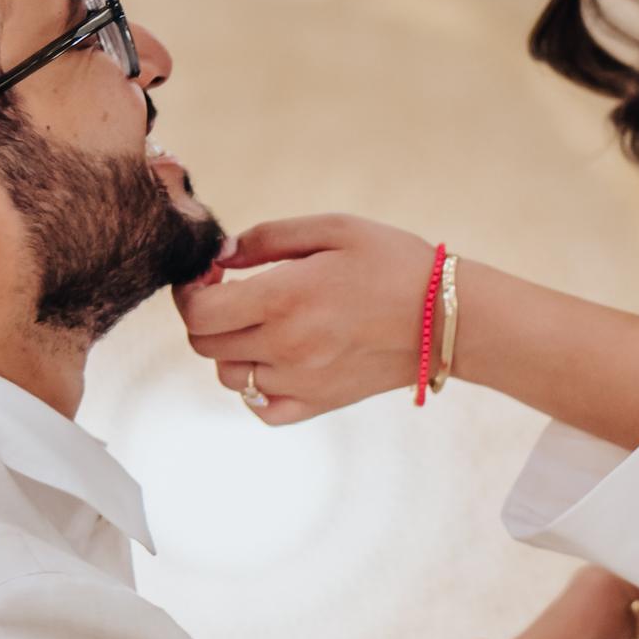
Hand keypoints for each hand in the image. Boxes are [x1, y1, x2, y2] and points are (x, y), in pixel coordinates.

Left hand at [185, 215, 435, 424]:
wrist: (447, 318)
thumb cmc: (394, 262)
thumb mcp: (334, 228)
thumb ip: (268, 237)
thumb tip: (222, 255)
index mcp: (284, 299)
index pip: (199, 312)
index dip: (190, 291)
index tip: (210, 275)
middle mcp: (285, 347)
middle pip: (206, 344)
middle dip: (207, 315)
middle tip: (233, 292)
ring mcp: (300, 382)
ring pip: (229, 377)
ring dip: (231, 348)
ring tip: (261, 323)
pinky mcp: (319, 404)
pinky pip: (263, 410)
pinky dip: (256, 389)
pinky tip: (275, 361)